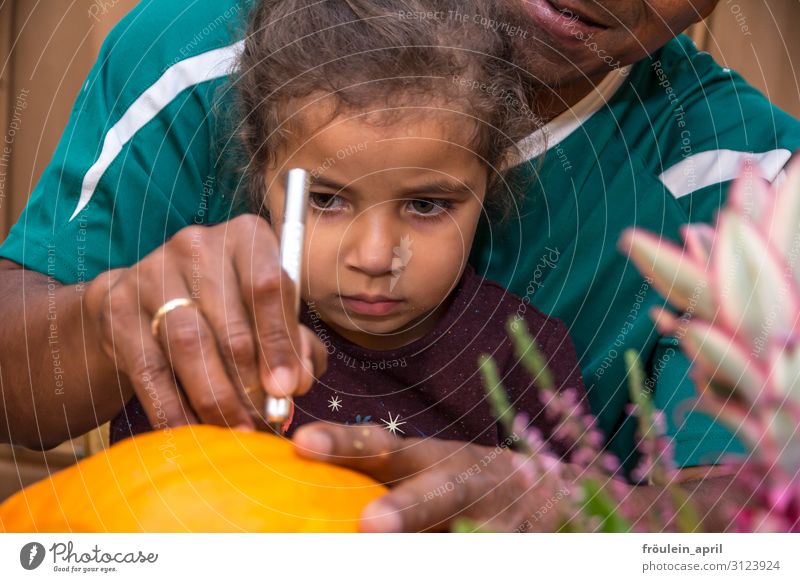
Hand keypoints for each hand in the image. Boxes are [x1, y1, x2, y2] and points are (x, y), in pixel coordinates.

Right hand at [86, 214, 326, 429]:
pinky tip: (192, 432)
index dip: (281, 342)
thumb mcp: (266, 315)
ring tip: (235, 430)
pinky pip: (149, 367)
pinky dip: (173, 407)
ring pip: (190, 346)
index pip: (268, 285)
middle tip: (263, 420)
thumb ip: (295, 344)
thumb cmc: (225, 309)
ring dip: (216, 397)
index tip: (289, 388)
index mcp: (245, 236)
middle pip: (231, 324)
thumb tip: (299, 382)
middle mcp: (197, 244)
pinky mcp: (115, 304)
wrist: (140, 302)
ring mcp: (151, 271)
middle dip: (251, 383)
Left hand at [292, 422, 573, 531]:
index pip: (382, 448)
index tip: (303, 444)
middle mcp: (466, 479)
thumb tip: (312, 510)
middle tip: (373, 525)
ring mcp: (502, 513)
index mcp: (429, 459)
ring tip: (394, 536)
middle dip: (409, 506)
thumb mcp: (423, 473)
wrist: (546, 492)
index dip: (345, 443)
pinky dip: (477, 551)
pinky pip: (493, 550)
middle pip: (439, 489)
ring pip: (479, 531)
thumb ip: (380, 483)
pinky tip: (461, 555)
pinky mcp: (527, 540)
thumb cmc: (461, 485)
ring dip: (450, 545)